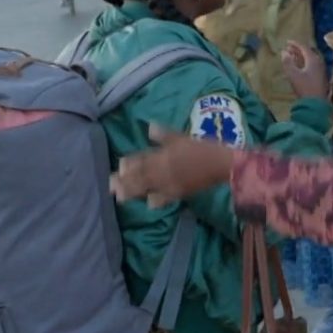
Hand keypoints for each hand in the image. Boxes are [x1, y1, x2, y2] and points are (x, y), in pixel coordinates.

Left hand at [111, 125, 235, 207]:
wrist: (221, 164)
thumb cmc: (202, 147)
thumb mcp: (182, 137)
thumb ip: (164, 135)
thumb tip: (149, 127)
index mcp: (162, 155)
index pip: (142, 159)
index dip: (130, 164)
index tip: (118, 167)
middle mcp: (162, 170)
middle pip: (140, 176)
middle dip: (125, 181)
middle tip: (111, 187)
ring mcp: (170, 183)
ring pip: (148, 188)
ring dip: (134, 192)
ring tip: (121, 198)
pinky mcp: (180, 192)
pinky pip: (166, 197)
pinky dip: (157, 201)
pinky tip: (150, 204)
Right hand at [282, 43, 327, 100]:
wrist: (317, 104)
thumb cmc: (305, 88)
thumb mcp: (293, 75)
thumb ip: (288, 62)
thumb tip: (284, 52)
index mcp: (313, 60)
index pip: (304, 48)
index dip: (295, 44)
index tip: (287, 42)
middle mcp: (319, 63)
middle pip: (308, 53)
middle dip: (297, 50)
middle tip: (288, 48)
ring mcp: (321, 71)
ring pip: (310, 60)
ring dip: (300, 57)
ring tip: (292, 56)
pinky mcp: (321, 78)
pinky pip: (312, 66)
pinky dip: (304, 63)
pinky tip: (299, 68)